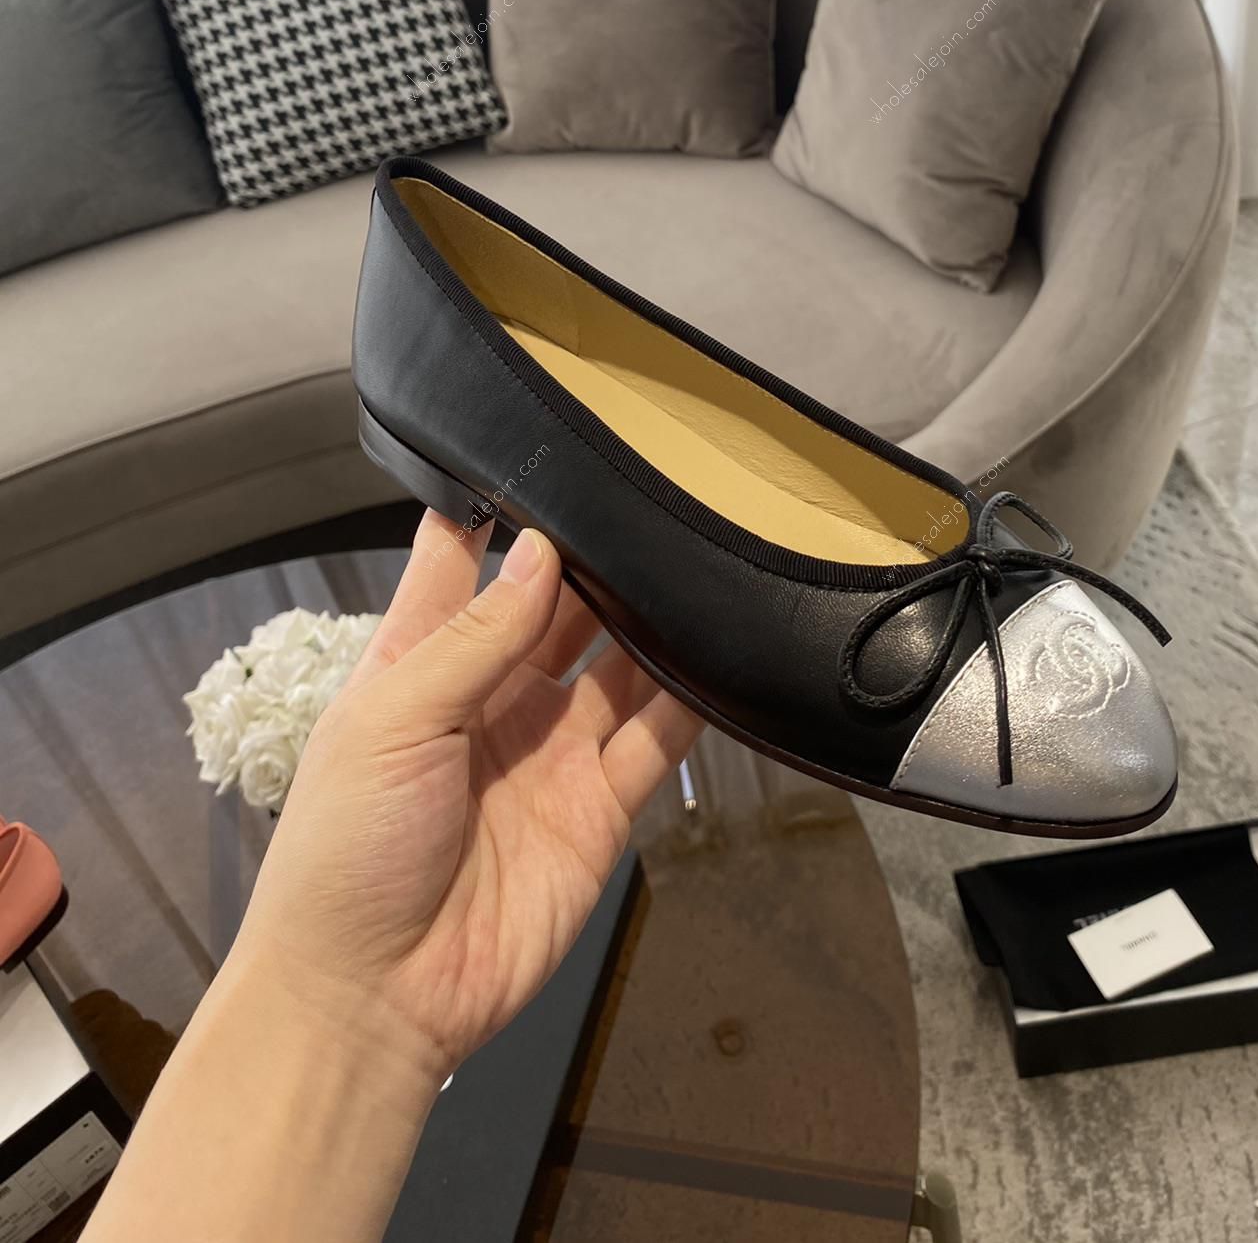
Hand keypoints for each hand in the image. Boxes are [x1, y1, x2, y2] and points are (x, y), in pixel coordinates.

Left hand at [231, 512, 701, 1089]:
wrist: (371, 1000)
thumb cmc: (344, 853)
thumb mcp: (392, 722)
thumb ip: (473, 637)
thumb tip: (542, 552)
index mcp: (418, 664)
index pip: (459, 564)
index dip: (496, 511)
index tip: (541, 452)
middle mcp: (490, 699)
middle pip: (555, 608)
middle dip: (593, 563)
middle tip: (645, 506)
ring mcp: (549, 753)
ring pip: (615, 665)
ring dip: (649, 621)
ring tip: (692, 564)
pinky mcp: (598, 810)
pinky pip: (654, 741)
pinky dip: (689, 700)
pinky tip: (717, 651)